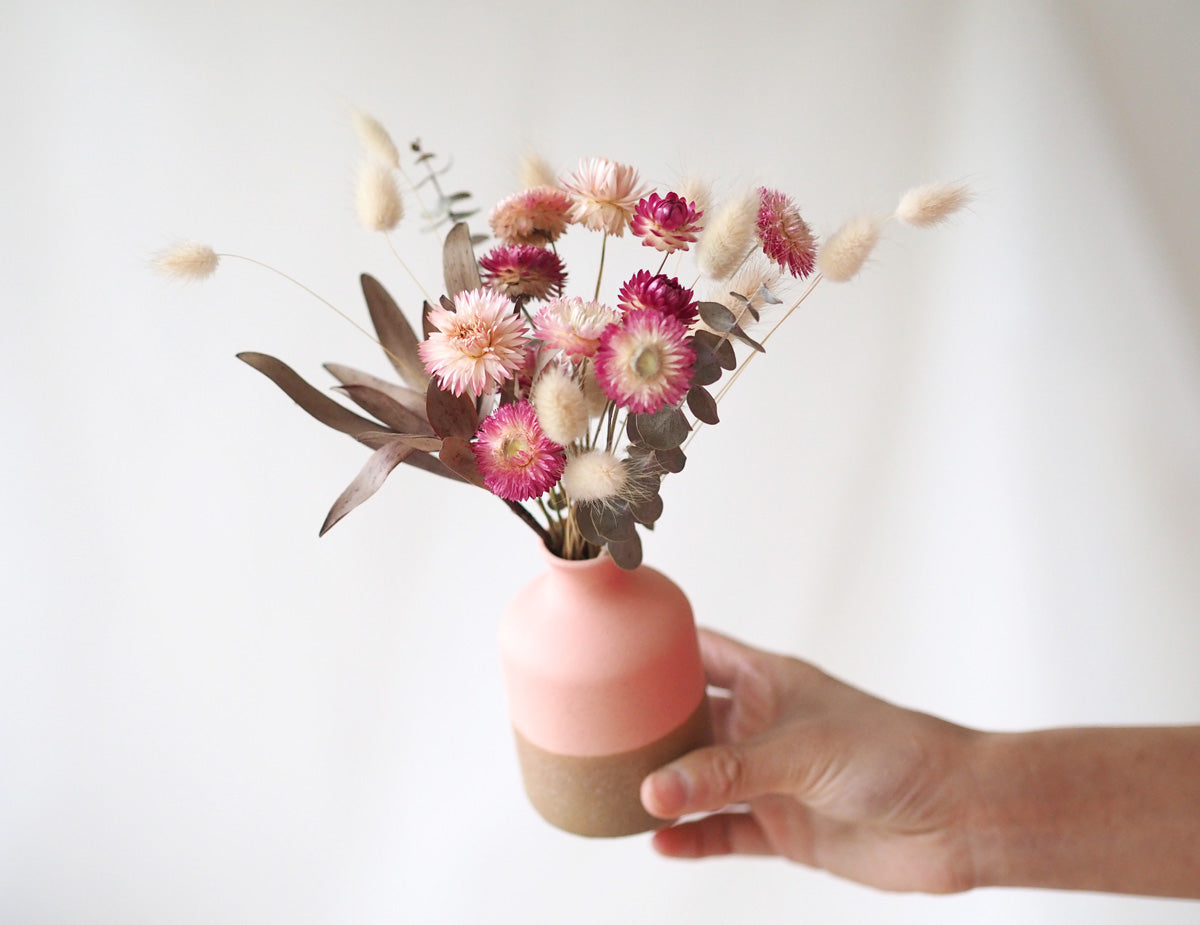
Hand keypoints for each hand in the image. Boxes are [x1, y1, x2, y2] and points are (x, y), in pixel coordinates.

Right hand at [640, 629, 980, 892]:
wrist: (958, 817)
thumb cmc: (896, 754)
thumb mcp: (800, 751)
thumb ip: (726, 773)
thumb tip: (654, 791)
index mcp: (771, 682)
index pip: (702, 653)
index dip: (659, 647)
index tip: (609, 648)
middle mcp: (764, 727)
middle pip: (690, 720)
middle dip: (648, 726)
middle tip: (594, 732)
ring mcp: (772, 780)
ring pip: (700, 780)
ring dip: (664, 788)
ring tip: (615, 791)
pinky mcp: (784, 830)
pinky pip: (724, 834)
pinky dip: (692, 840)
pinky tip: (659, 843)